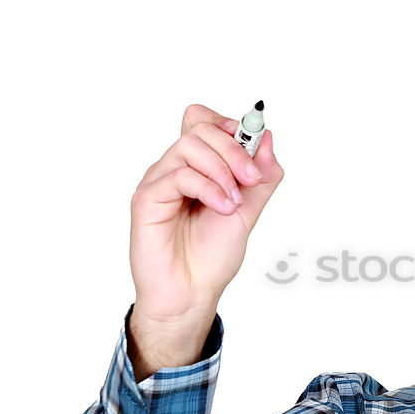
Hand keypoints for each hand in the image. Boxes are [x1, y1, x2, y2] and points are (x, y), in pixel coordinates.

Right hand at [127, 103, 283, 378]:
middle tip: (251, 180)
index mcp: (197, 167)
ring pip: (189, 145)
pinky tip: (222, 208)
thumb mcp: (250, 210)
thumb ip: (261, 176)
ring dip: (223, 170)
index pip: (203, 120)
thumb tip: (267, 138)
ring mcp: (159, 181)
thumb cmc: (212, 256)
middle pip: (199, 128)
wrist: (193, 292)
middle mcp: (175, 169)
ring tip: (234, 203)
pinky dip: (208, 188)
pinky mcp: (147, 198)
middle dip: (234, 150)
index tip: (253, 149)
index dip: (229, 124)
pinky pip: (179, 175)